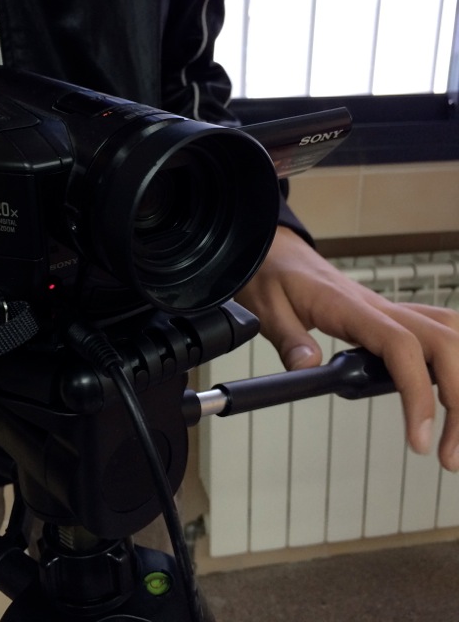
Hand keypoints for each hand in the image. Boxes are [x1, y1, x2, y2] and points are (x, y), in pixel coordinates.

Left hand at [235, 225, 458, 471]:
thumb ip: (290, 340)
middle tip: (448, 455)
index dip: (417, 392)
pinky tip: (453, 393)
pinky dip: (455, 360)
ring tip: (455, 435)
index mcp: (351, 307)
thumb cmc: (273, 275)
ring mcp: (391, 311)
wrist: (277, 251)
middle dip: (458, 401)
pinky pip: (438, 331)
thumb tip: (309, 369)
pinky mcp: (392, 318)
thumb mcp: (267, 308)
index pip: (401, 346)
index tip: (419, 438)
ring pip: (450, 336)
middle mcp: (381, 308)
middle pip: (443, 344)